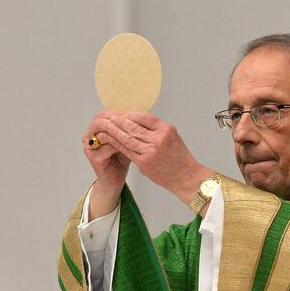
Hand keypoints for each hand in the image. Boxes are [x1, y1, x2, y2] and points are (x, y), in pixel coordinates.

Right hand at [84, 111, 130, 218]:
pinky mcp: (94, 158)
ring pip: (103, 132)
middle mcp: (89, 137)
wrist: (115, 180)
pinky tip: (130, 146)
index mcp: (95, 130)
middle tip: (132, 123)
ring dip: (119, 132)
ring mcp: (90, 148)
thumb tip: (137, 112)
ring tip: (132, 134)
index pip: (104, 115)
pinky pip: (108, 146)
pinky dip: (120, 145)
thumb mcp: (124, 139)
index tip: (133, 115)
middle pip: (100, 121)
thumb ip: (126, 127)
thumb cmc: (120, 159)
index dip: (118, 113)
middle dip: (117, 121)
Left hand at [96, 111, 211, 203]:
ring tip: (103, 127)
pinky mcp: (144, 162)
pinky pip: (126, 150)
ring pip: (127, 138)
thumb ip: (156, 130)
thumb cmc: (179, 158)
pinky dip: (116, 144)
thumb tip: (137, 122)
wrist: (186, 177)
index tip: (121, 114)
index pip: (144, 116)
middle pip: (133, 126)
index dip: (130, 114)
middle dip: (118, 121)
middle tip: (107, 117)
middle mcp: (158, 138)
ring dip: (113, 131)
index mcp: (166, 129)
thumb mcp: (172, 137)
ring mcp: (151, 151)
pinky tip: (108, 140)